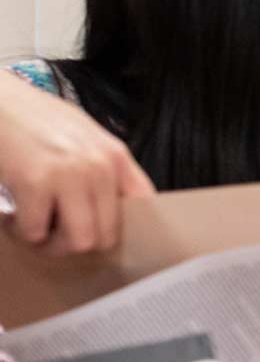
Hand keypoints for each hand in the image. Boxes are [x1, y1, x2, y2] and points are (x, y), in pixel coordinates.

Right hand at [0, 73, 153, 253]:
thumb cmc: (34, 118)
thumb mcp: (83, 135)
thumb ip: (101, 167)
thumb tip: (112, 208)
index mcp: (116, 156)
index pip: (144, 206)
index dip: (125, 228)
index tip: (100, 232)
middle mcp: (100, 167)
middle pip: (107, 236)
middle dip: (78, 241)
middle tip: (55, 232)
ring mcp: (71, 175)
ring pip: (78, 243)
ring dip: (52, 243)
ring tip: (36, 226)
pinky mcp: (36, 182)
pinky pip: (36, 232)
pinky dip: (22, 231)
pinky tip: (13, 215)